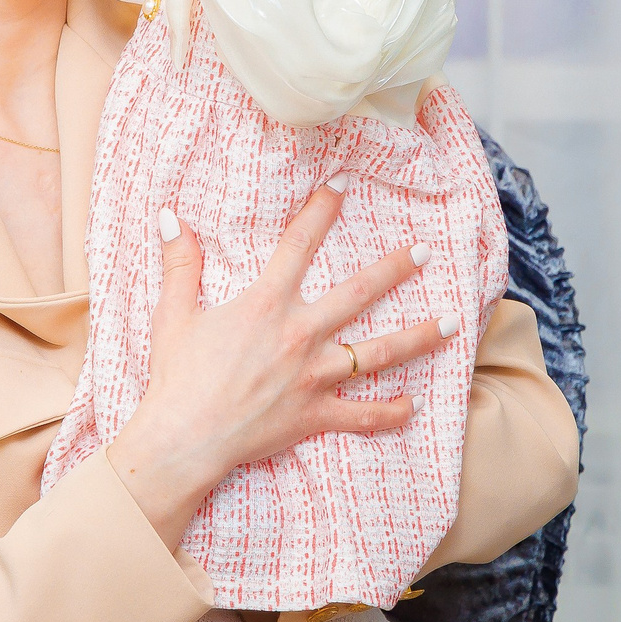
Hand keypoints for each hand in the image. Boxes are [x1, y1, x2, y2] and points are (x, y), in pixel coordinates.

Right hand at [106, 182, 458, 541]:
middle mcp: (299, 335)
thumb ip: (180, 263)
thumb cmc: (177, 377)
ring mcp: (313, 376)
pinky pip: (362, 415)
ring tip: (450, 324)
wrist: (185, 438)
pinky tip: (413, 406)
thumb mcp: (174, 313)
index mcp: (267, 304)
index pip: (299, 244)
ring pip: (377, 353)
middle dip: (394, 269)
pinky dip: (389, 412)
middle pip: (358, 293)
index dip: (322, 209)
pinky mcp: (315, 415)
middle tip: (424, 252)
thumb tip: (170, 216)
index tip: (343, 183)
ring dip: (417, 337)